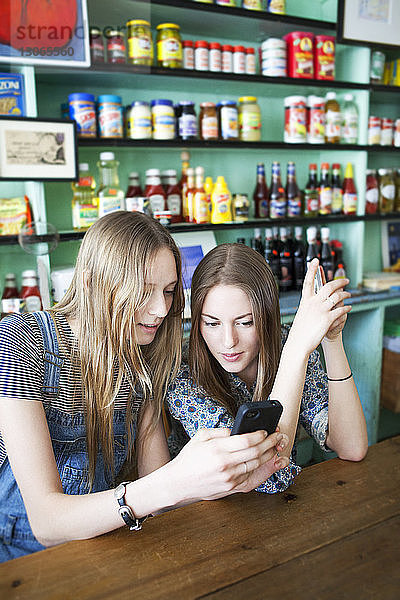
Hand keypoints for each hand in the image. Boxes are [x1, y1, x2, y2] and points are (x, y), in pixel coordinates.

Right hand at [170, 428, 288, 501]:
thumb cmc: (189, 458)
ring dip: (268, 456)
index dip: (260, 434)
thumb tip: (237, 429)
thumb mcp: (201, 437)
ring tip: (273, 447)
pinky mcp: (230, 488)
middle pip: (256, 453)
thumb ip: (220, 431)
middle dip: (270, 443)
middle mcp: (225, 464)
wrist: (178, 483)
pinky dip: (258, 467)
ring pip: (256, 465)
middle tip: (277, 437)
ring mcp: (229, 478)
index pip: (246, 440)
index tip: (265, 430)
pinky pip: (250, 476)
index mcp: (217, 449)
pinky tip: (263, 460)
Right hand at [288, 259, 351, 354]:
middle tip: (345, 281)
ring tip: (349, 295)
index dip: (311, 269)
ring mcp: (321, 310)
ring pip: (337, 297)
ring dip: (345, 295)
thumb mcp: (302, 314)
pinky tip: (349, 308)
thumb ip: (310, 306)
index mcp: (305, 300)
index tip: (315, 260)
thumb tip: (317, 301)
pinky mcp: (328, 319)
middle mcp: (313, 303)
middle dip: (339, 282)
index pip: (308, 281)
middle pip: (328, 286)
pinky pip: (341, 310)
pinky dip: (347, 308)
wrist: (298, 343)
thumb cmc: (299, 331)